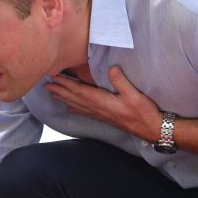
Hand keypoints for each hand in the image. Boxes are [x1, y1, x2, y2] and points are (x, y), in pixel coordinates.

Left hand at [45, 66, 161, 140]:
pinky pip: (85, 112)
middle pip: (75, 98)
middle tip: (45, 85)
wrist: (152, 129)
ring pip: (78, 105)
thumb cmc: (144, 112)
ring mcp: (101, 114)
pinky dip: (75, 109)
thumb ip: (121, 82)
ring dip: (64, 99)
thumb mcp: (135, 95)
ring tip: (52, 95)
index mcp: (103, 102)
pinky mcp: (105, 117)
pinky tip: (70, 109)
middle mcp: (98, 109)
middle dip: (60, 91)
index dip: (66, 84)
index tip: (54, 78)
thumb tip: (111, 68)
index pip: (80, 91)